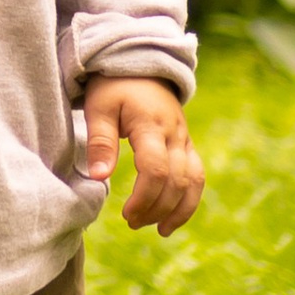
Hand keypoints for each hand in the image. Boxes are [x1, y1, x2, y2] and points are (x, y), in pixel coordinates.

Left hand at [83, 78, 203, 234]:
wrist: (139, 65)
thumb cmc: (113, 87)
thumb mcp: (99, 108)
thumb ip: (100, 142)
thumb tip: (97, 178)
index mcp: (151, 125)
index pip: (156, 170)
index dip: (144, 197)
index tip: (126, 214)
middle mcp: (174, 134)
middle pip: (177, 181)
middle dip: (157, 208)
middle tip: (132, 222)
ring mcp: (185, 139)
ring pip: (194, 181)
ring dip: (179, 209)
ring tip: (159, 229)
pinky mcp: (187, 145)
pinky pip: (197, 176)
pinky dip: (190, 200)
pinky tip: (173, 218)